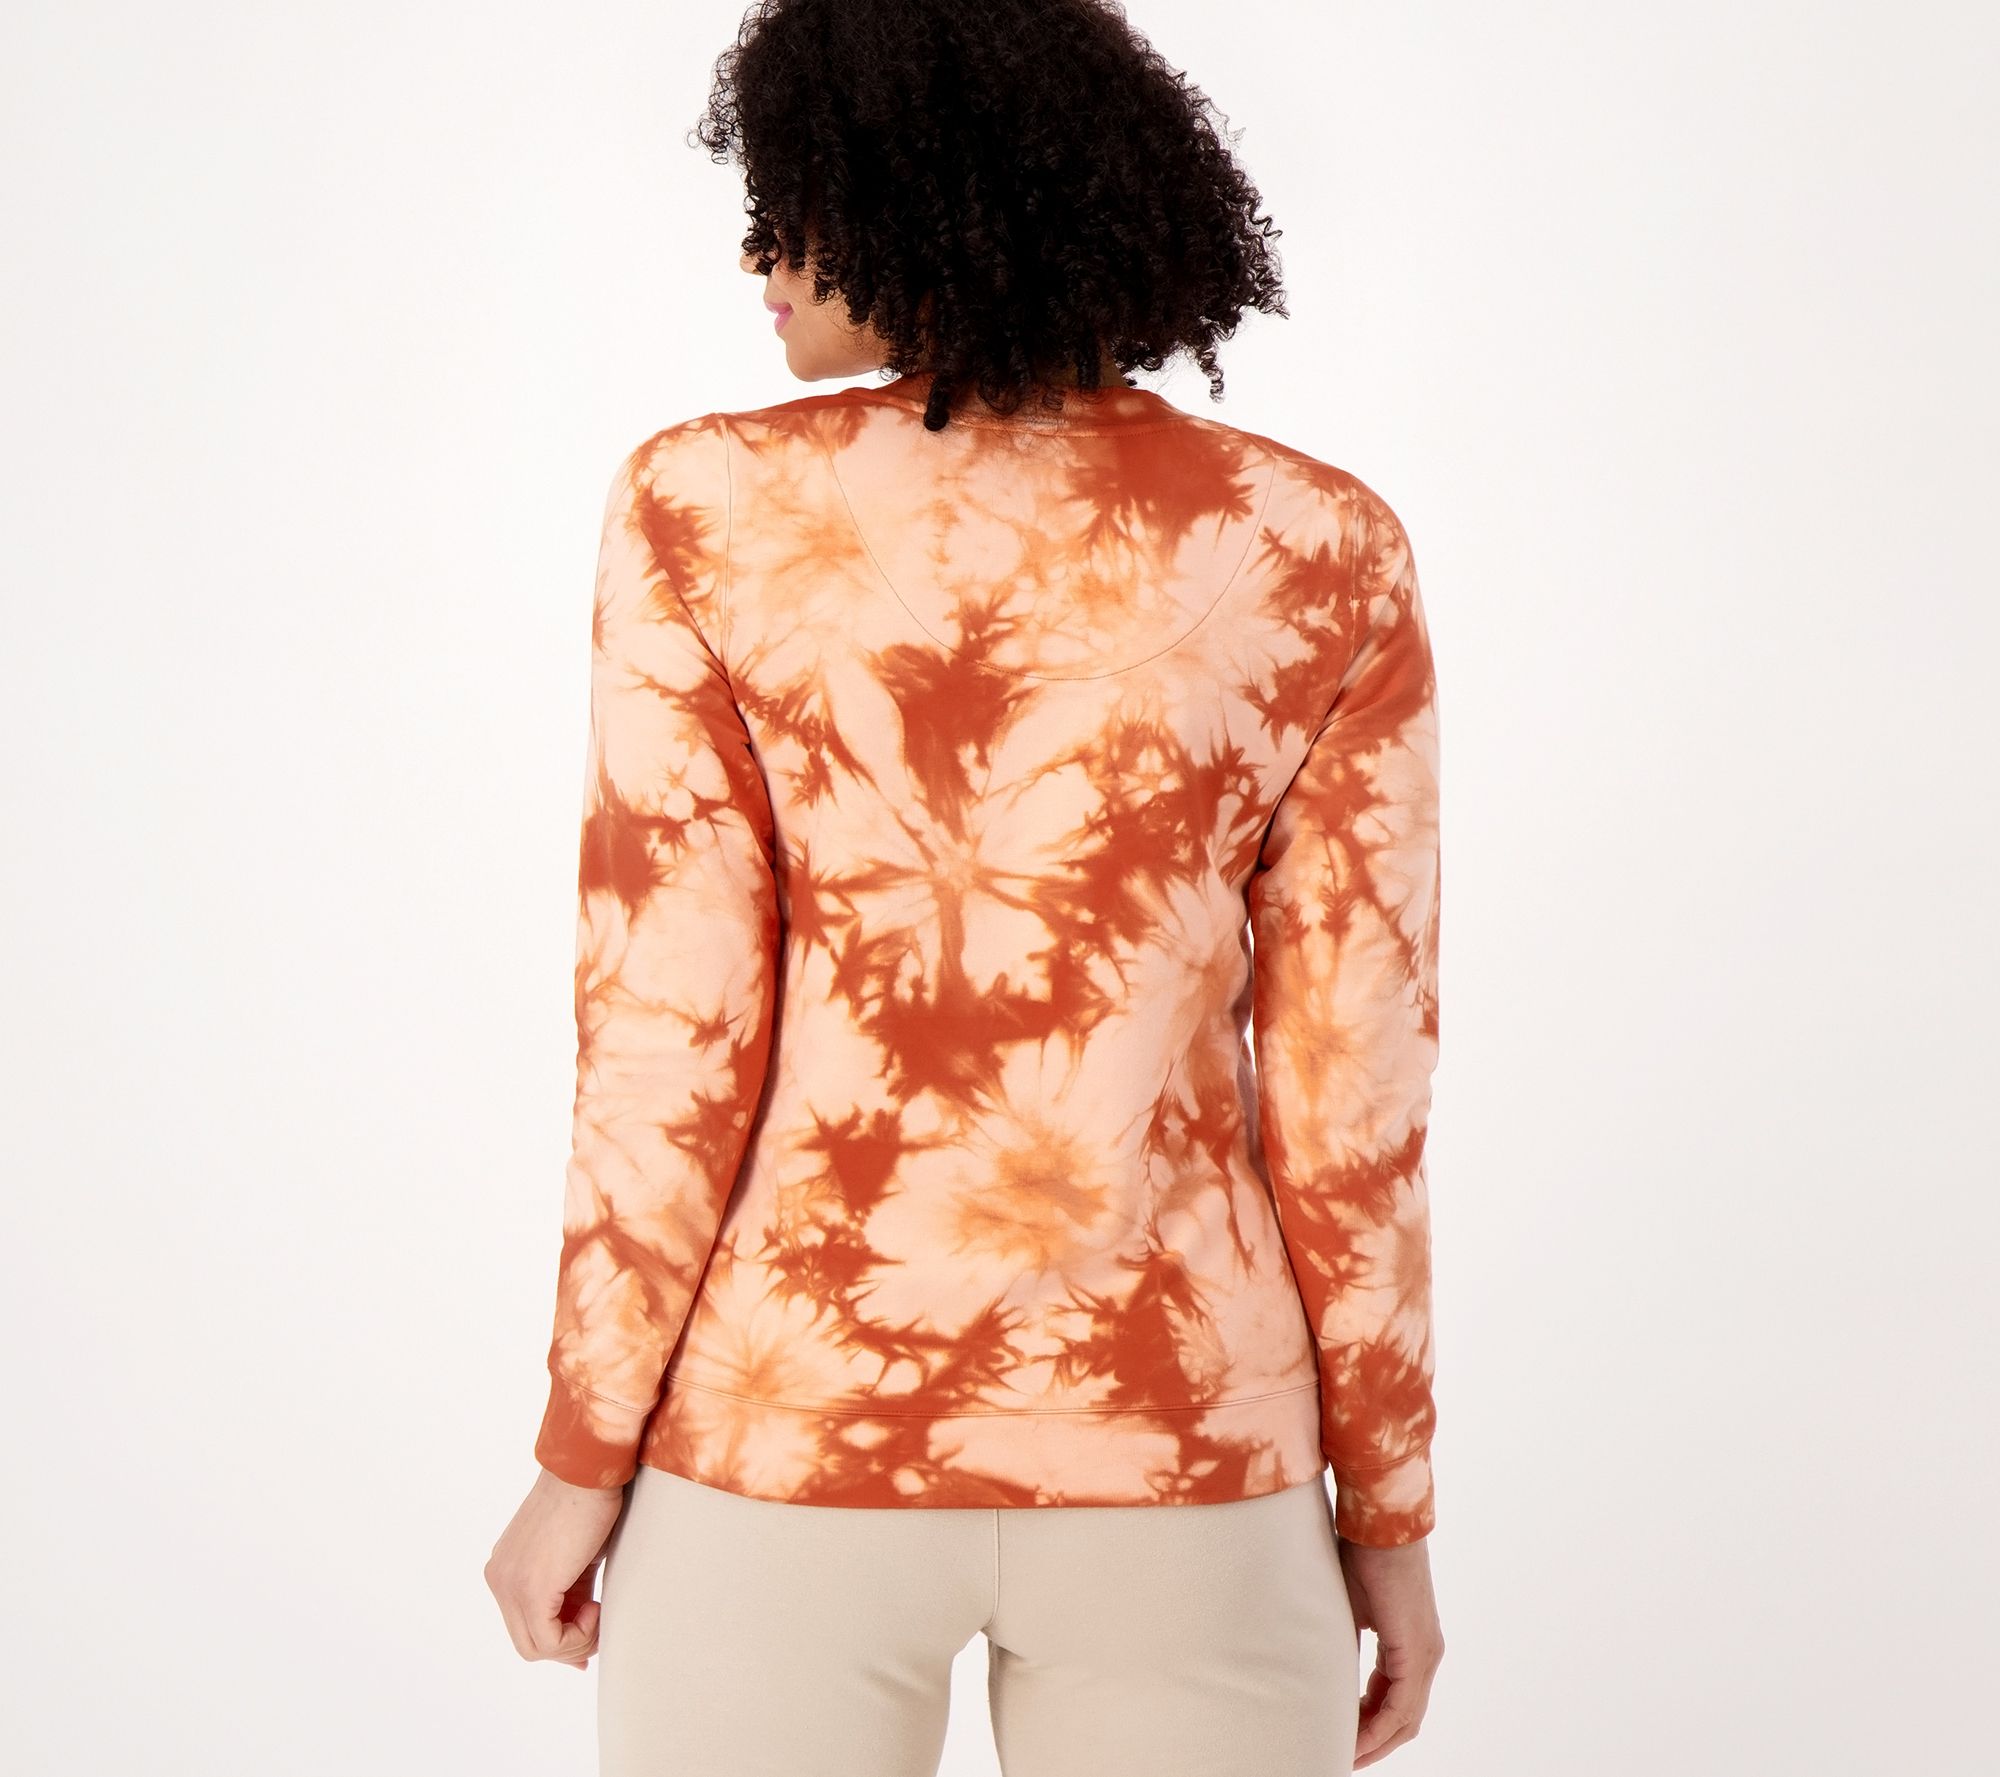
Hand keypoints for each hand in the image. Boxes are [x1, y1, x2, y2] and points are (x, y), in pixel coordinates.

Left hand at [485, 1467, 626, 1668]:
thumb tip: (584, 1629)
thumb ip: (569, 1592)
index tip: (591, 1634)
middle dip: (567, 1645)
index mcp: (505, 1567)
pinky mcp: (530, 1590)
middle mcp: (498, 1578)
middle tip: (599, 1630)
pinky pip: (550, 1641)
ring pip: (535, 1647)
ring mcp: (510, 1585)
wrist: (589, 1471)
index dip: (560, 1640)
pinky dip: (579, 1636)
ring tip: (600, 1610)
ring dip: (576, 1641)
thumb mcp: (574, 1558)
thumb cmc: (590, 1502)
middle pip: (527, 1642)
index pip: (524, 1624)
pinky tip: (596, 1607)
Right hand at [1338, 1536, 1444, 1765]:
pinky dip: (1378, 1728)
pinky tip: (1355, 1740)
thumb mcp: (1348, 1609)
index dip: (1369, 1724)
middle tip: (1343, 1756)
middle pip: (1403, 1719)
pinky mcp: (1417, 1651)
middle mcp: (1426, 1654)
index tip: (1342, 1737)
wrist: (1379, 1523)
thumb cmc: (1361, 1553)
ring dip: (1375, 1741)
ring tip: (1345, 1756)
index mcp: (1411, 1644)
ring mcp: (1425, 1654)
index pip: (1394, 1700)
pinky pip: (1401, 1707)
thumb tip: (1324, 1667)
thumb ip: (1346, 1642)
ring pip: (1405, 1718)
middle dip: (1373, 1742)